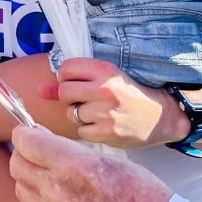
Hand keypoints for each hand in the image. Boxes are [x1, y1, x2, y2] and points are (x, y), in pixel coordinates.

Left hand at [9, 125, 171, 201]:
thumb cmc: (137, 190)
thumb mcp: (103, 157)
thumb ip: (67, 149)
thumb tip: (39, 137)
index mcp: (71, 164)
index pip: (25, 142)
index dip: (25, 134)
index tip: (29, 133)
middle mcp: (57, 191)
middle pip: (16, 165)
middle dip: (23, 154)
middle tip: (36, 152)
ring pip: (21, 188)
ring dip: (29, 178)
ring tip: (48, 176)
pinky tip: (62, 199)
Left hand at [48, 58, 190, 149]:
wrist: (163, 117)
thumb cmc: (131, 95)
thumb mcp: (106, 80)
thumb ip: (70, 82)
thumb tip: (38, 89)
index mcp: (105, 70)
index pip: (66, 68)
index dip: (67, 78)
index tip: (77, 84)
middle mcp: (104, 89)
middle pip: (64, 92)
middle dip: (70, 99)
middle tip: (86, 102)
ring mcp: (106, 112)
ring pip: (71, 114)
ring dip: (79, 116)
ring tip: (97, 114)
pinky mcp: (108, 133)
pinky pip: (81, 132)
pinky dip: (88, 131)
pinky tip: (102, 126)